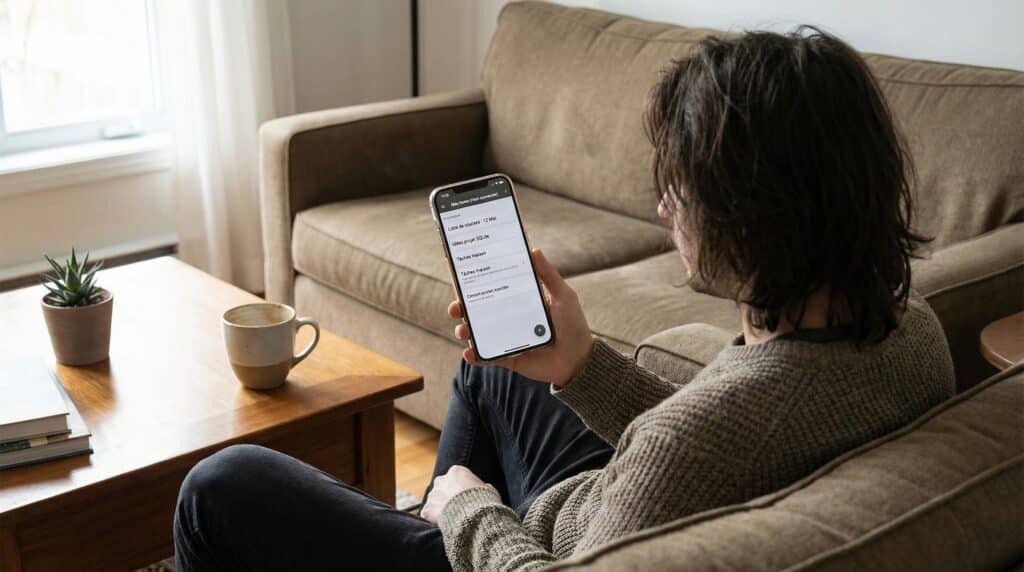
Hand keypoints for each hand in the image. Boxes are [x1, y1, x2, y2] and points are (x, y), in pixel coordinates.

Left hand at [421, 465, 489, 522]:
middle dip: (447, 496)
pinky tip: (444, 524)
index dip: (461, 488)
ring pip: (434, 501)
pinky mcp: (427, 510)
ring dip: (440, 508)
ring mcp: (432, 495)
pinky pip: (428, 514)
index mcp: (456, 471)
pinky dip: (433, 519)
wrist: (473, 517)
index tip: (466, 497)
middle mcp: (441, 480)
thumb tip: (484, 488)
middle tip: (457, 507)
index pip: (456, 477)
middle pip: (442, 487)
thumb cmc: (483, 502)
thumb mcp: (488, 490)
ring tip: (452, 518)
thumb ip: (482, 487)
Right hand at [448, 248, 593, 386]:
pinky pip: (485, 357)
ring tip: (463, 331)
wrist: (579, 359)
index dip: (474, 284)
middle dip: (461, 308)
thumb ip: (548, 275)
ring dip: (464, 331)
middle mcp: (508, 318)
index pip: (491, 289)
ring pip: (477, 333)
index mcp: (518, 300)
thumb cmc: (573, 324)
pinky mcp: (507, 358)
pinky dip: (474, 356)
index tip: (461, 276)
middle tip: (456, 307)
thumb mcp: (562, 295)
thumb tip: (534, 250)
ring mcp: (505, 339)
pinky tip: (470, 352)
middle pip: (477, 311)